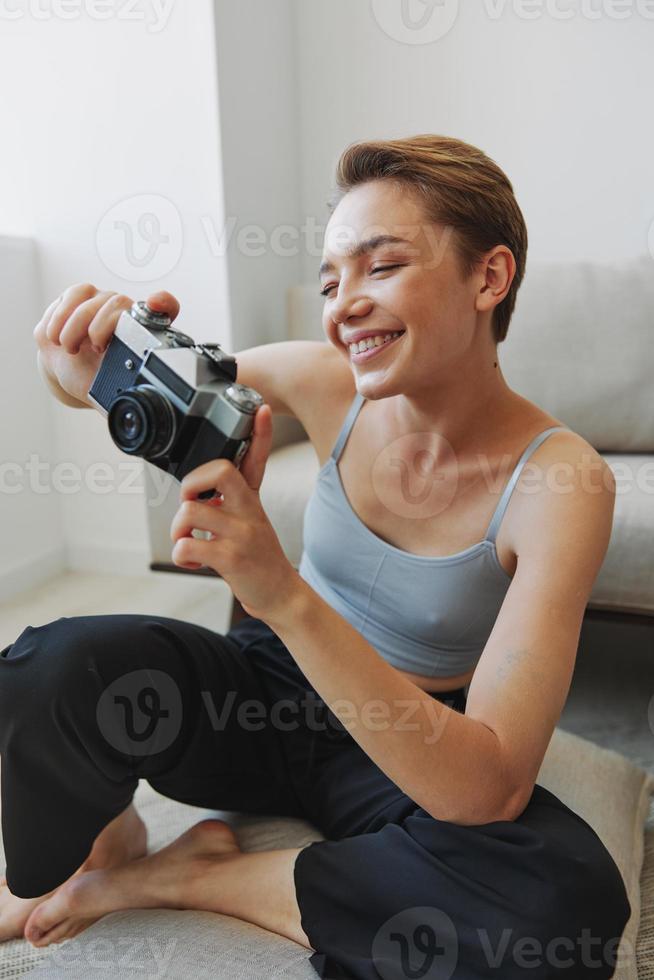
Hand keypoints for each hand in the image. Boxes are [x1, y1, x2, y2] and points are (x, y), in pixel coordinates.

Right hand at [33, 283, 179, 406]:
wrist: (68, 369)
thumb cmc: (95, 377)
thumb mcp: (114, 392)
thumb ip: (127, 399)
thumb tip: (138, 421)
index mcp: (142, 334)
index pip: (165, 308)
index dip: (163, 303)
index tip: (154, 303)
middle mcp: (124, 311)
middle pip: (118, 302)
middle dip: (100, 326)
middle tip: (94, 349)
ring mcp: (101, 301)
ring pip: (92, 298)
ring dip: (75, 325)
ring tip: (70, 347)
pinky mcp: (77, 296)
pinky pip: (71, 296)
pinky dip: (60, 317)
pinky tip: (57, 336)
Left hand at [169, 403, 298, 622]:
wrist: (280, 595)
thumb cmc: (258, 558)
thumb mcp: (251, 522)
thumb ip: (229, 503)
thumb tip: (197, 492)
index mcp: (252, 500)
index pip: (256, 459)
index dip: (261, 433)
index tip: (262, 410)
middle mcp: (250, 511)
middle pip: (220, 471)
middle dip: (191, 483)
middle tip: (192, 501)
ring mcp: (242, 534)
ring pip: (191, 511)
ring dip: (178, 529)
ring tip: (188, 541)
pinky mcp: (232, 558)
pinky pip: (188, 545)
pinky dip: (181, 555)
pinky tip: (192, 561)